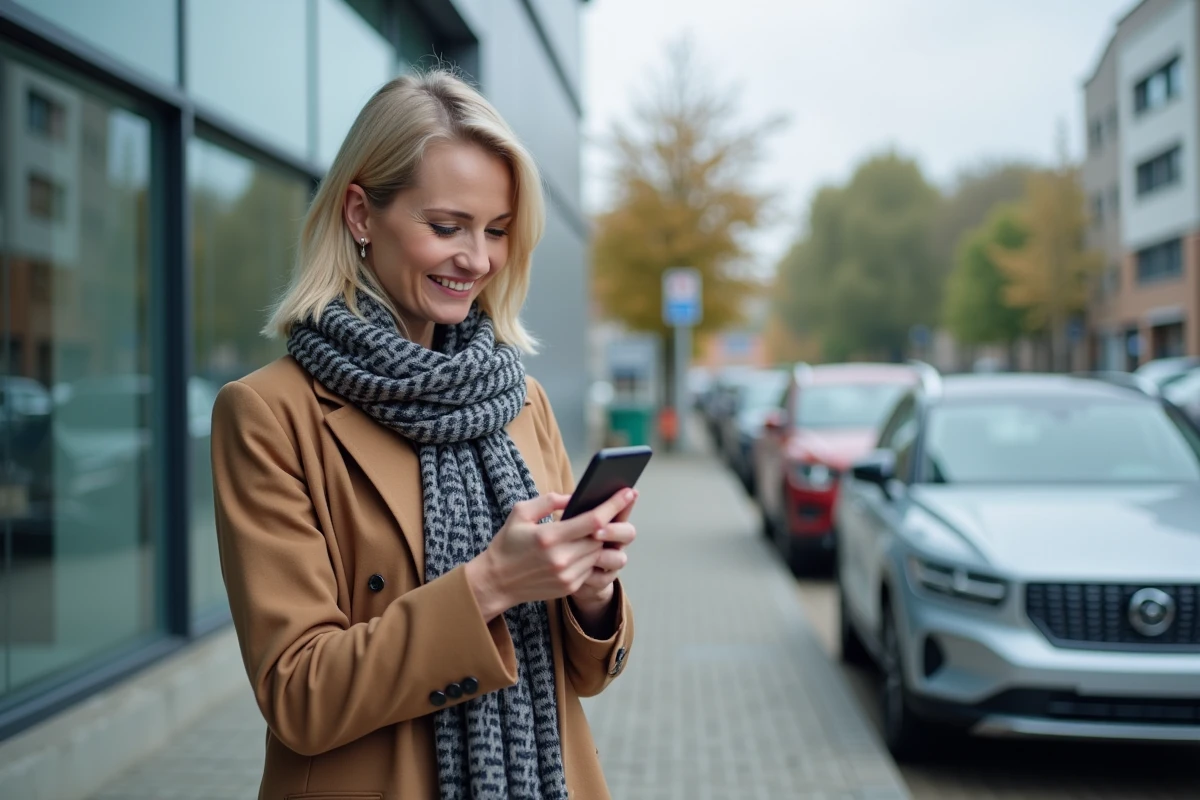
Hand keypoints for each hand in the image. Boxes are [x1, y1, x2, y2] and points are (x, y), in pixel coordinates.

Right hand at [465, 488, 637, 620]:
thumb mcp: (521, 512)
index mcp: (549, 537)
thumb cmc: (508, 543)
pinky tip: (587, 545)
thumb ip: (549, 500)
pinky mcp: (569, 587)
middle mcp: (561, 558)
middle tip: (618, 506)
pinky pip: (591, 567)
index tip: (629, 491)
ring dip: (602, 539)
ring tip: (603, 525)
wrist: (496, 582)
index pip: (594, 520)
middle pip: (601, 537)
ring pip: (599, 552)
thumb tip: (576, 497)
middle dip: (611, 521)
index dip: (614, 505)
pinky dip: (592, 555)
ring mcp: (567, 575)